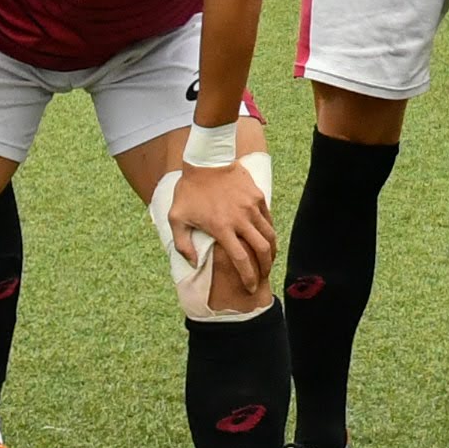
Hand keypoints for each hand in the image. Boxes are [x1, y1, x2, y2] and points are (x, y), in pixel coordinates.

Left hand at [169, 154, 278, 293]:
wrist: (206, 159)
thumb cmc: (189, 190)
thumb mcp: (176, 217)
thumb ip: (183, 244)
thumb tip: (193, 262)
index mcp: (222, 228)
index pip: (241, 260)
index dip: (248, 277)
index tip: (251, 288)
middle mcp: (240, 219)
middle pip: (263, 250)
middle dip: (266, 267)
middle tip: (264, 277)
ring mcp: (251, 207)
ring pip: (270, 234)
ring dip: (272, 251)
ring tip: (269, 260)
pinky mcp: (257, 196)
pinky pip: (268, 219)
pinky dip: (270, 231)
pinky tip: (266, 238)